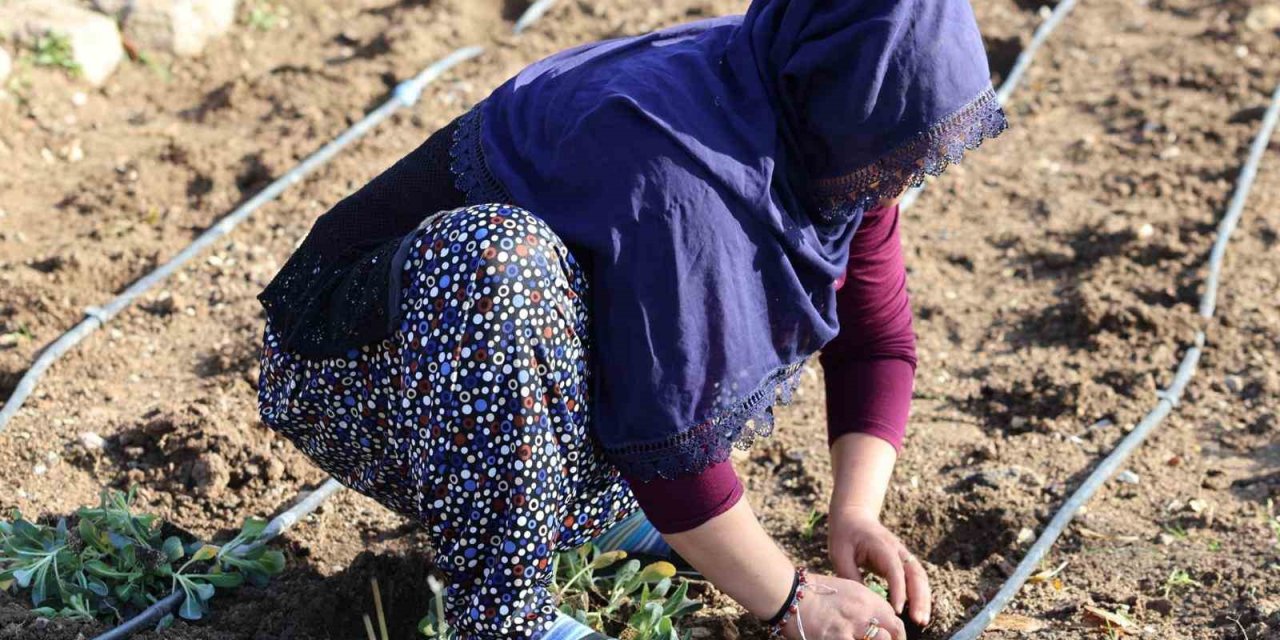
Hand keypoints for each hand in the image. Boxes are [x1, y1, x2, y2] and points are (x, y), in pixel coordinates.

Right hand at [783, 572, 904, 639]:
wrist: (789, 595)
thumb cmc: (811, 593)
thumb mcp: (843, 590)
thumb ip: (861, 604)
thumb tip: (873, 620)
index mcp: (865, 597)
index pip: (893, 618)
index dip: (895, 632)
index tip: (892, 639)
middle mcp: (863, 611)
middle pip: (893, 632)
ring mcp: (852, 627)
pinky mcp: (838, 639)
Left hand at [828, 507, 930, 627]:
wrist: (854, 517)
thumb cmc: (845, 535)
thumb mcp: (840, 553)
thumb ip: (850, 575)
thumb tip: (862, 599)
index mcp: (882, 546)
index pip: (894, 570)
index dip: (898, 591)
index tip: (897, 610)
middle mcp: (898, 550)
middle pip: (915, 574)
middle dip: (919, 598)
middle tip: (919, 620)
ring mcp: (903, 555)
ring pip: (920, 577)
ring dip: (924, 598)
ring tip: (922, 620)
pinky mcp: (903, 562)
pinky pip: (916, 578)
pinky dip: (920, 594)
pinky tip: (919, 611)